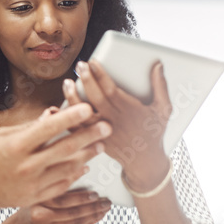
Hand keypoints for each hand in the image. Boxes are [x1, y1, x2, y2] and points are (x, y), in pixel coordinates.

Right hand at [0, 102, 109, 207]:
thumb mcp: (4, 135)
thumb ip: (31, 127)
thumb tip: (54, 114)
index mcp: (16, 145)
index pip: (49, 127)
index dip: (71, 117)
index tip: (88, 107)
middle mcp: (25, 165)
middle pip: (65, 149)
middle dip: (89, 136)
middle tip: (106, 127)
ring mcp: (30, 184)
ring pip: (67, 168)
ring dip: (86, 156)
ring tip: (99, 146)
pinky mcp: (33, 197)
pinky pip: (60, 186)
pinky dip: (74, 175)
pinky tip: (83, 166)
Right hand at [11, 189, 110, 223]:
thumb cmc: (32, 208)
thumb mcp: (38, 195)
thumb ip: (55, 189)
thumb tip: (83, 181)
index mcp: (37, 201)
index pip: (63, 199)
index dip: (81, 197)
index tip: (96, 192)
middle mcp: (41, 216)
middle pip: (72, 212)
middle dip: (93, 206)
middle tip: (107, 201)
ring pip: (76, 222)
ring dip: (94, 215)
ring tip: (105, 208)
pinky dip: (88, 223)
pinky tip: (97, 217)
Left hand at [65, 59, 171, 188]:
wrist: (145, 161)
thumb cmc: (154, 132)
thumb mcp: (163, 109)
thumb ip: (160, 86)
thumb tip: (158, 65)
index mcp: (130, 111)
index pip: (111, 90)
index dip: (100, 75)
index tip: (93, 62)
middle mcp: (114, 121)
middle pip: (96, 98)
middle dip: (86, 80)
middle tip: (80, 66)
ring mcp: (102, 132)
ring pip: (83, 114)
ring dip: (73, 97)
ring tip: (67, 82)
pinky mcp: (94, 140)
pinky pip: (77, 130)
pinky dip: (67, 120)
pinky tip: (59, 107)